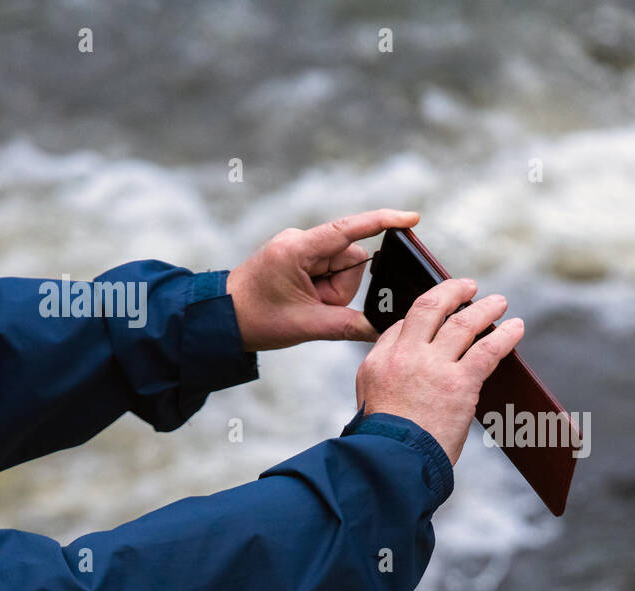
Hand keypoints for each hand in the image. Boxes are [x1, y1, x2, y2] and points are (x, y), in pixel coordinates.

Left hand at [226, 208, 419, 350]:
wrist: (221, 318)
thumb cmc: (256, 319)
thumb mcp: (307, 326)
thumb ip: (349, 326)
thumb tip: (382, 329)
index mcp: (297, 249)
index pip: (349, 230)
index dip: (383, 222)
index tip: (412, 218)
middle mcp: (300, 241)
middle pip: (350, 259)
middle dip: (340, 288)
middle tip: (314, 306)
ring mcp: (299, 247)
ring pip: (342, 268)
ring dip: (332, 292)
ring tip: (305, 305)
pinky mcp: (299, 256)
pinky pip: (329, 270)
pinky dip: (325, 289)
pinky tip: (305, 299)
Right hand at [355, 278, 524, 464]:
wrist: (393, 463)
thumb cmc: (386, 442)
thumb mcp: (370, 400)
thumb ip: (387, 375)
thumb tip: (410, 360)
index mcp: (378, 361)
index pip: (403, 325)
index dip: (425, 316)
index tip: (441, 313)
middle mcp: (404, 356)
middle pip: (430, 308)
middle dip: (452, 291)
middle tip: (469, 286)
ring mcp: (433, 366)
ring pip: (463, 323)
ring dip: (485, 309)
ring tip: (500, 302)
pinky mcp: (460, 383)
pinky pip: (488, 349)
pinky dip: (506, 335)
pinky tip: (517, 328)